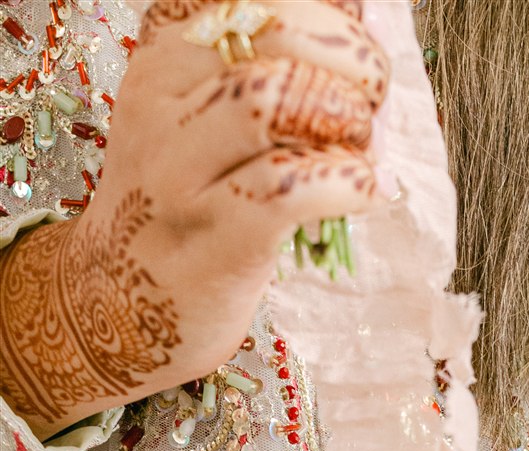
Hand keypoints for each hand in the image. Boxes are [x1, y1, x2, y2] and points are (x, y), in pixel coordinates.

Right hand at [0, 0, 387, 439]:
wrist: (117, 303)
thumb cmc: (184, 203)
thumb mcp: (199, 114)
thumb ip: (261, 68)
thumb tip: (357, 26)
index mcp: (166, 49)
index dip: (326, 15)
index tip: (354, 51)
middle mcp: (165, 96)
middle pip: (275, 28)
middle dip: (349, 58)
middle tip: (370, 103)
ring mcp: (182, 167)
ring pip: (277, 95)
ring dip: (346, 115)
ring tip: (362, 146)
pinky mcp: (216, 233)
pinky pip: (294, 185)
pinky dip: (350, 180)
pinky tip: (364, 190)